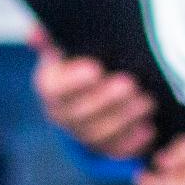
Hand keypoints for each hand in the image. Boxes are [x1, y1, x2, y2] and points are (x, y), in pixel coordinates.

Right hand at [30, 35, 153, 160]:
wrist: (93, 87)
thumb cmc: (83, 57)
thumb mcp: (70, 42)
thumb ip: (55, 35)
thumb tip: (37, 34)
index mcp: (51, 85)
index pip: (54, 87)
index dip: (74, 80)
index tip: (96, 68)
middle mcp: (62, 113)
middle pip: (80, 113)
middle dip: (107, 99)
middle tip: (130, 83)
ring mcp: (83, 133)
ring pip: (99, 134)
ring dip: (124, 118)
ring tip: (146, 101)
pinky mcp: (104, 147)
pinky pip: (116, 150)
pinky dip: (132, 141)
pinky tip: (148, 129)